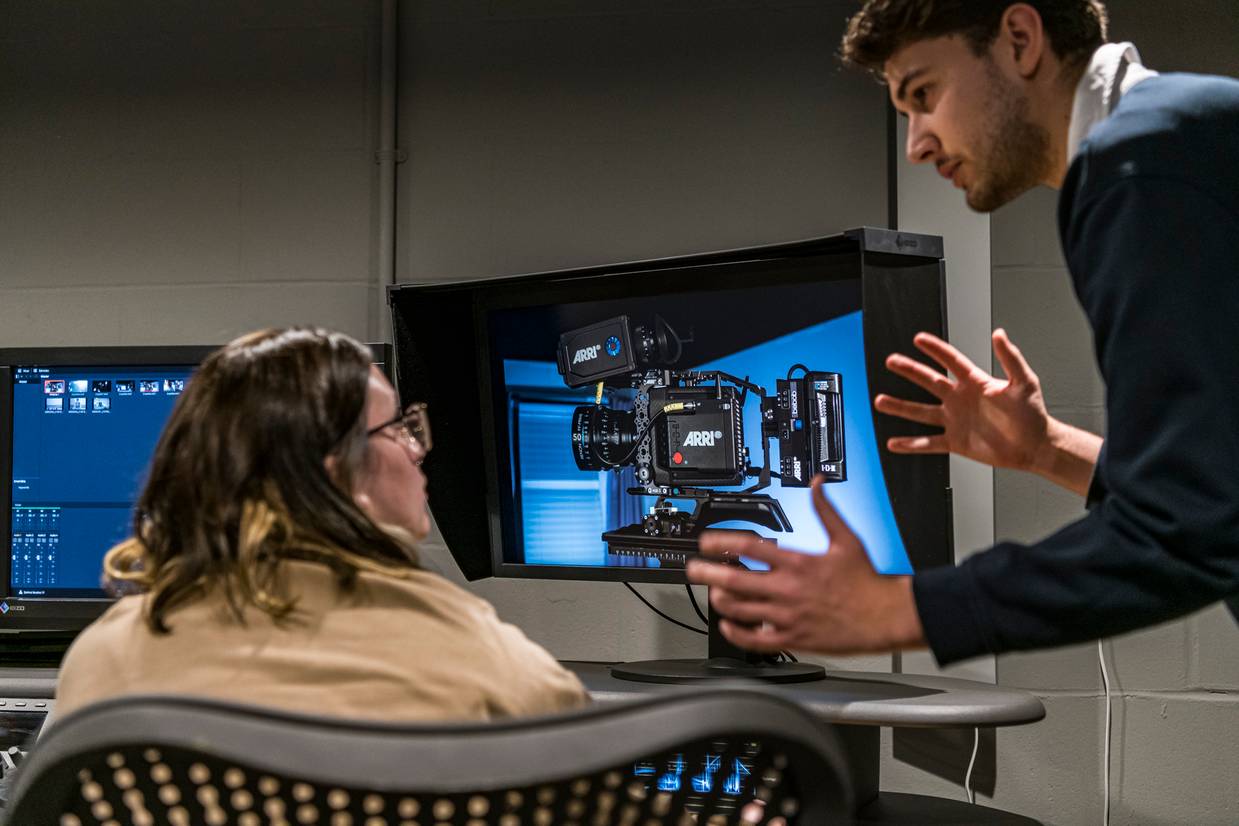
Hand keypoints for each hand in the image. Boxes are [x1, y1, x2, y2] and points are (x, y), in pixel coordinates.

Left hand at [685, 478, 924, 654]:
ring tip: (712, 592)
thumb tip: (817, 484)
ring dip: (720, 600)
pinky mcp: (792, 638)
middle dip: (707, 572)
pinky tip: (728, 626)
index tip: (707, 541)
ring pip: (740, 609)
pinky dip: (736, 633)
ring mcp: (787, 615)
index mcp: (797, 562)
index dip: (722, 542)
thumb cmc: (866, 581)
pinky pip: (755, 639)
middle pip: (735, 579)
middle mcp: (787, 588)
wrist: (884, 616)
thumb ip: (826, 510)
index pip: (749, 548)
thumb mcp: (846, 538)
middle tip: (693, 569)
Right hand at [874, 329, 1051, 471]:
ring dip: (901, 406)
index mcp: (975, 383)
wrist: (1034, 446)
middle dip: (909, 370)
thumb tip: (999, 334)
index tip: (919, 339)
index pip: (951, 361)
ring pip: (921, 412)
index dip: (935, 349)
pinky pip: (928, 442)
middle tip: (891, 361)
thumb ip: (1010, 358)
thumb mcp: (1024, 382)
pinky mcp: (955, 441)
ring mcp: (955, 420)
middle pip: (929, 381)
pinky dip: (911, 444)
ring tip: (881, 401)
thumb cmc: (1032, 414)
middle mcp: (960, 399)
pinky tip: (895, 443)